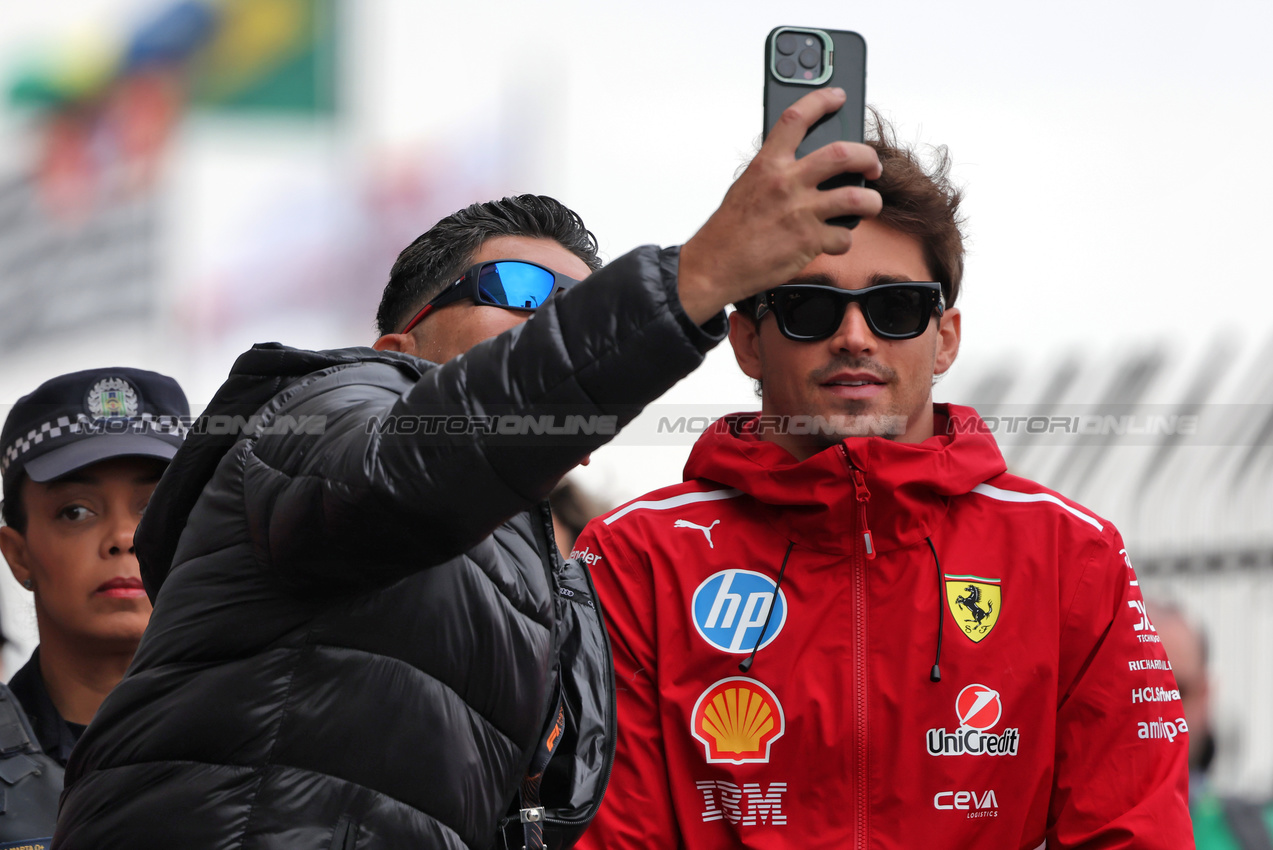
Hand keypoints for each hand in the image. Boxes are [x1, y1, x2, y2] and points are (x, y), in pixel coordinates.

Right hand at [677, 87, 882, 324]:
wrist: (714, 265)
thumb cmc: (729, 228)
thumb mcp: (747, 185)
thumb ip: (775, 170)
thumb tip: (805, 164)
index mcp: (768, 164)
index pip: (796, 118)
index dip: (822, 100)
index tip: (838, 97)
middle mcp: (786, 183)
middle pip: (843, 154)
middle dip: (867, 157)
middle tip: (872, 165)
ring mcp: (800, 212)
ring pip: (857, 198)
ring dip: (871, 202)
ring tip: (870, 205)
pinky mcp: (808, 242)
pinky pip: (844, 236)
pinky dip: (844, 239)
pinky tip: (834, 240)